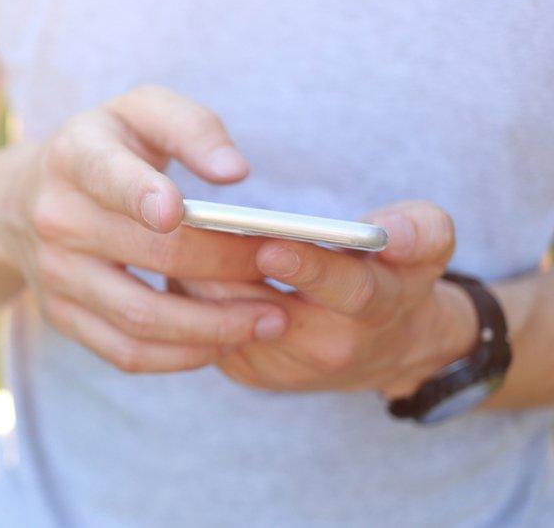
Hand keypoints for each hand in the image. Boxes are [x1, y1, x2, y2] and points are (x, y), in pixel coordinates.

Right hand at [0, 85, 288, 372]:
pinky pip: (126, 352)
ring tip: (270, 320)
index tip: (177, 212)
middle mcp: (57, 219)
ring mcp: (55, 275)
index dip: (141, 195)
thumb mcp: (138, 111)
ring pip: (141, 317)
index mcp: (76, 156)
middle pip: (153, 254)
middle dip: (229, 266)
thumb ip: (191, 126)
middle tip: (284, 271)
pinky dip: (181, 356)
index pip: (109, 177)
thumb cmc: (105, 149)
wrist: (23, 200)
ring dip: (214, 327)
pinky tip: (222, 343)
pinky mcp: (62, 317)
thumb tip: (235, 171)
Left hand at [175, 201, 477, 397]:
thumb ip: (418, 231)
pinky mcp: (250, 372)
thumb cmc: (396, 274)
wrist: (382, 347)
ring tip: (174, 237)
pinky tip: (175, 265)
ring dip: (201, 283)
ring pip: (226, 322)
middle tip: (192, 230)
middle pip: (268, 308)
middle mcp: (331, 346)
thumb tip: (386, 229)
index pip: (346, 291)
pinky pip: (207, 334)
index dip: (309, 270)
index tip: (271, 246)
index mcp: (377, 307)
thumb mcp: (426, 246)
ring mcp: (285, 367)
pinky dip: (191, 299)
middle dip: (230, 271)